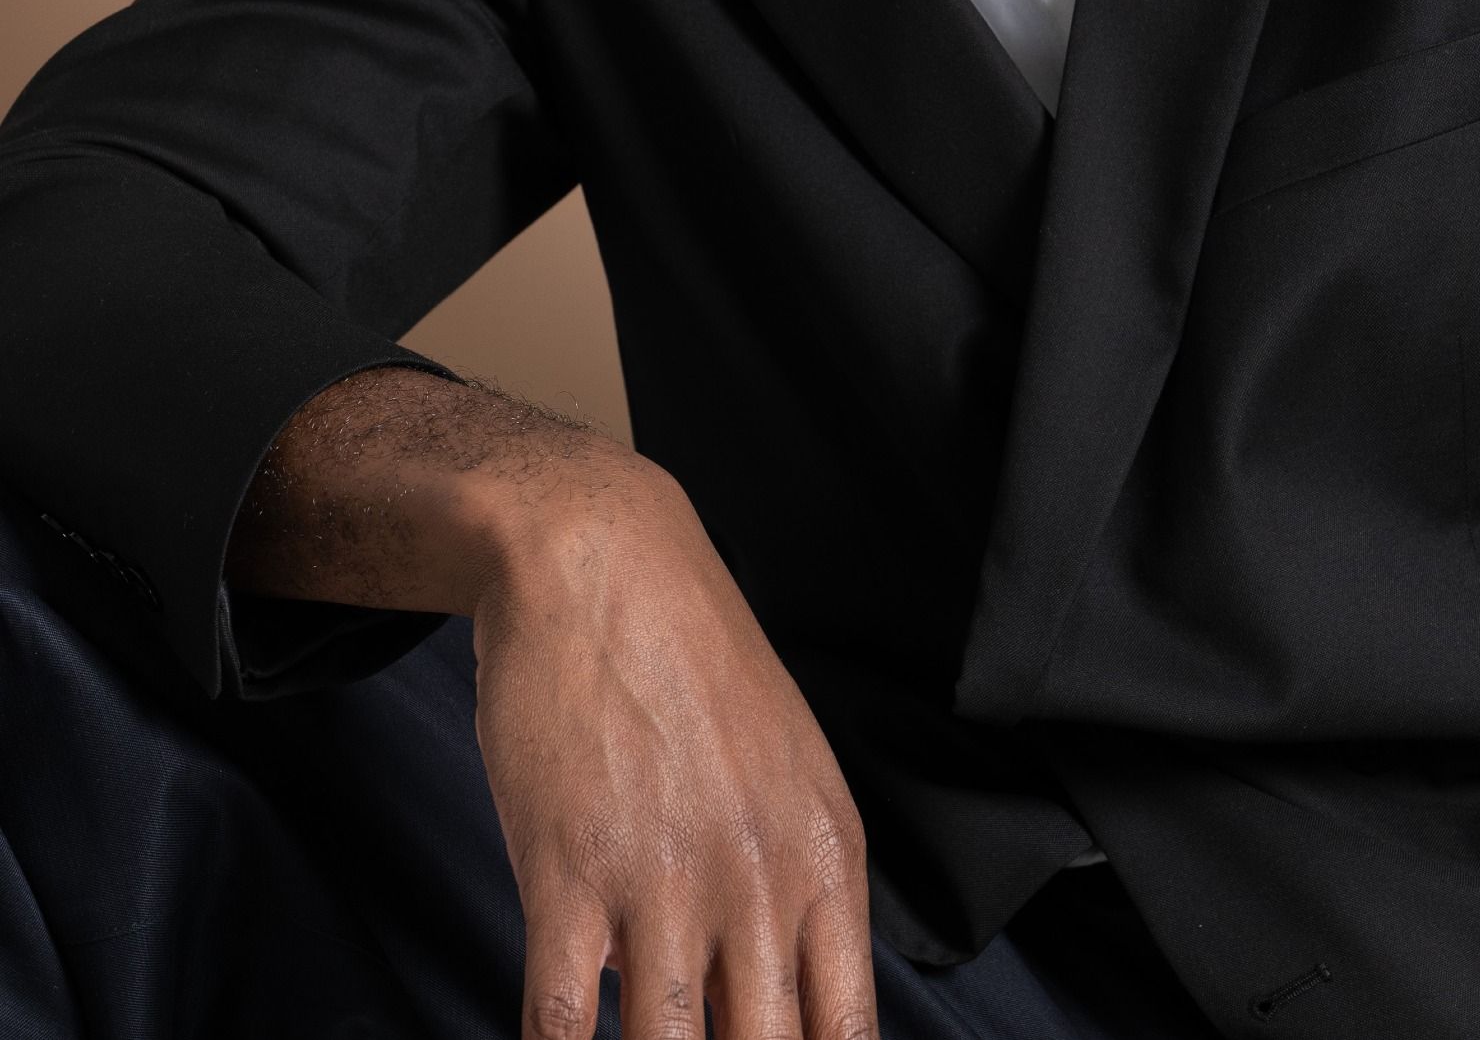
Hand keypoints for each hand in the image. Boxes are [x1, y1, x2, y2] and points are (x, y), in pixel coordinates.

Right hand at [471, 438, 879, 1039]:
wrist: (599, 555)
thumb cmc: (687, 656)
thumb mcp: (783, 761)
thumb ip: (785, 885)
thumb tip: (744, 1001)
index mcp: (825, 853)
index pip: (849, 1035)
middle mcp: (759, 878)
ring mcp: (664, 880)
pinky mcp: (568, 872)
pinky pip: (562, 1023)